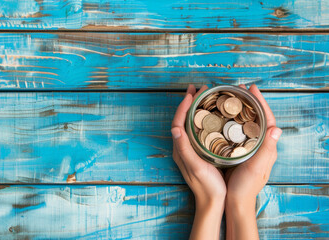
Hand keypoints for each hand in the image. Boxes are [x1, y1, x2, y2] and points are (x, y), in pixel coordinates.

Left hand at [171, 84, 225, 239]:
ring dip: (196, 109)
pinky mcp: (198, 153)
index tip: (192, 93)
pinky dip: (202, 119)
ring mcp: (191, 150)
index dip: (184, 106)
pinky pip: (198, 130)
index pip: (179, 121)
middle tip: (199, 88)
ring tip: (204, 97)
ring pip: (190, 124)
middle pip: (183, 119)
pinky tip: (212, 117)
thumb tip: (175, 129)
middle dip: (190, 103)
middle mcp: (183, 147)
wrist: (212, 202)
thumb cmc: (207, 186)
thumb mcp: (196, 167)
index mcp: (181, 149)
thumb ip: (185, 148)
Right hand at [224, 84, 281, 239]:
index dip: (260, 102)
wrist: (236, 200)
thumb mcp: (257, 167)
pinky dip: (230, 121)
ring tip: (230, 97)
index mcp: (266, 146)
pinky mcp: (237, 151)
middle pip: (256, 118)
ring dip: (239, 109)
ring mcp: (247, 148)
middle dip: (249, 101)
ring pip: (245, 123)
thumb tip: (277, 128)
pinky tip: (221, 117)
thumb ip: (267, 149)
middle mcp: (258, 145)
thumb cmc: (246, 186)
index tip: (252, 88)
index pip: (267, 118)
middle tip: (240, 88)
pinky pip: (235, 131)